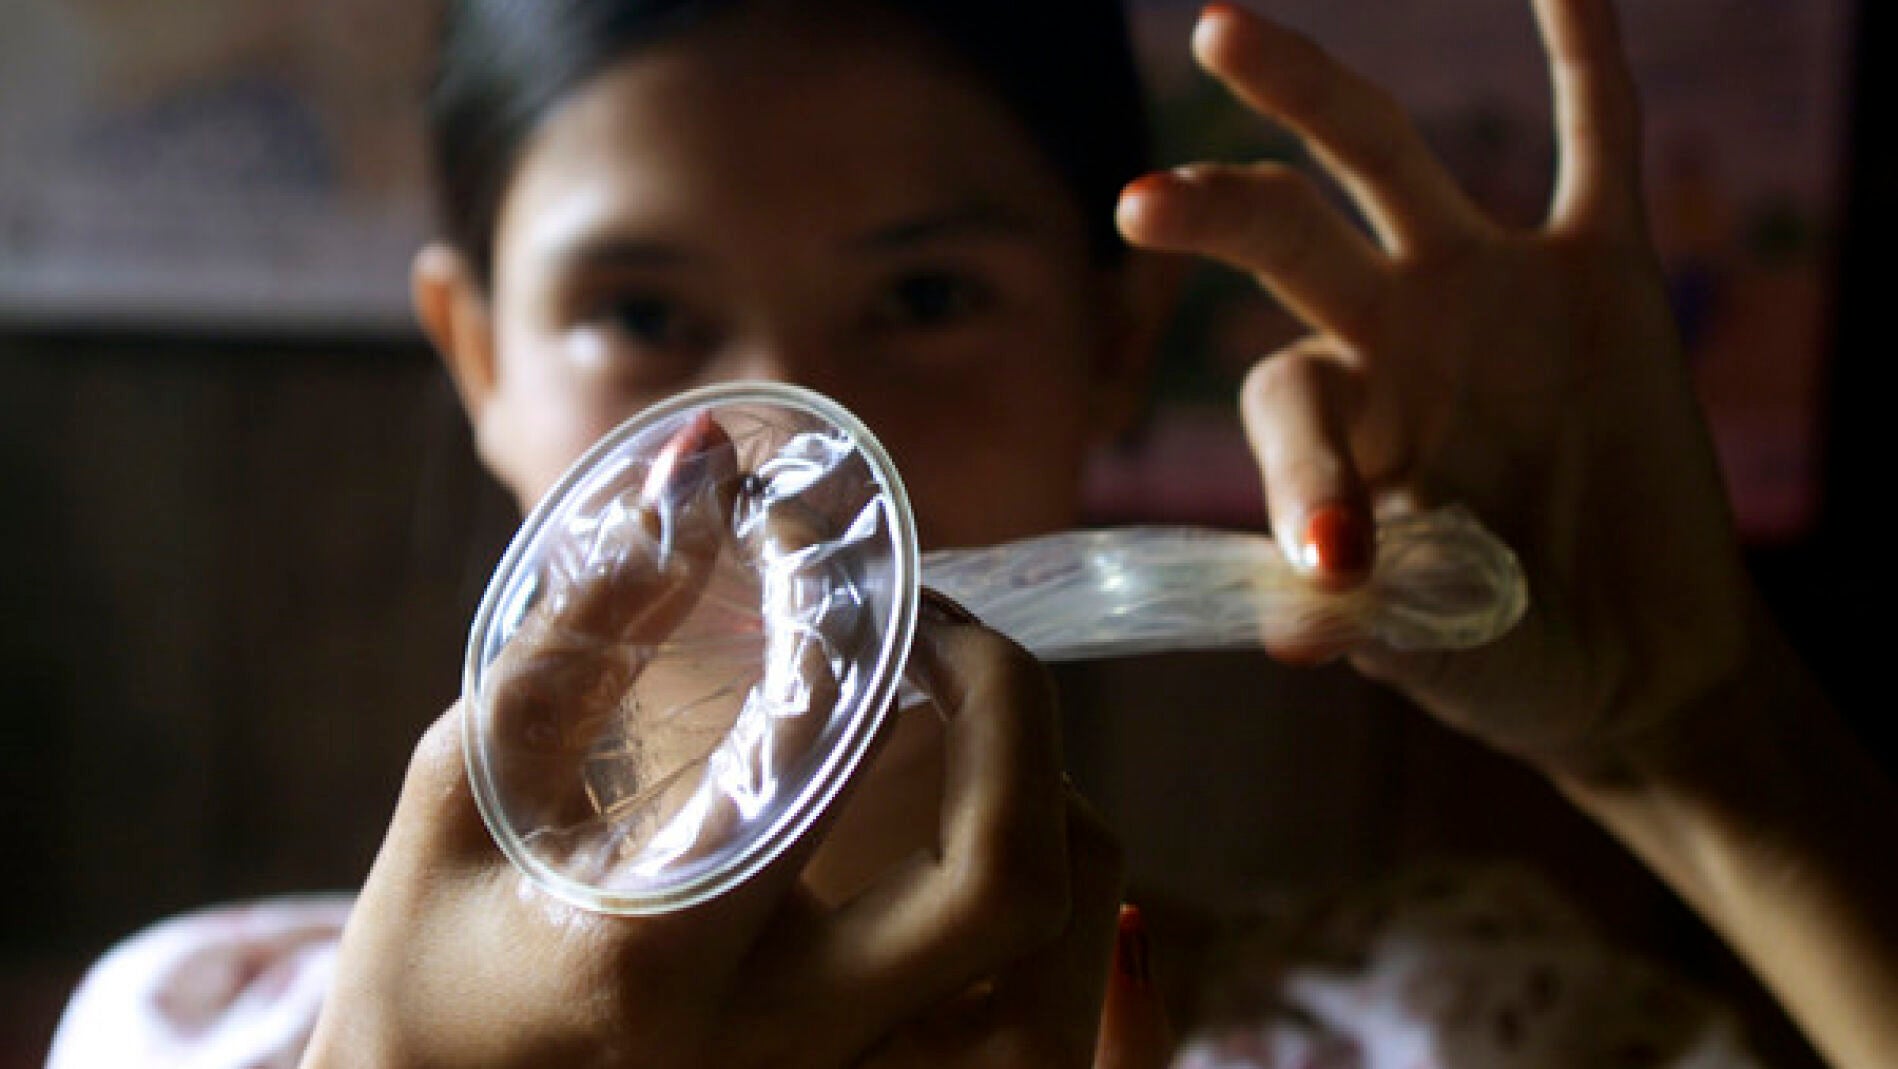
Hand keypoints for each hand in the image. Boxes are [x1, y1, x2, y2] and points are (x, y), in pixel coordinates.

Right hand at [303, 419, 1135, 1066]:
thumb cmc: (425, 964)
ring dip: (1046, 813)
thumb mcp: (464, 790)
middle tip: (954, 638)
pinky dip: (1034, 901)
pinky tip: (953, 830)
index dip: (896, 629)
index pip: (844, 766)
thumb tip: (700, 458)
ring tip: (961, 727)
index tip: (880, 563)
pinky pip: (1036, 1018)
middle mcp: (783, 1050)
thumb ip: (584, 631)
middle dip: (1018, 717)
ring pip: (1056, 965)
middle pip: (1013, 887)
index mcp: (665, 961)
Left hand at [1117, 0, 1751, 772]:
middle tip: (1141, 204)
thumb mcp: (1435, 645)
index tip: (1339, 568)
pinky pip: (1601, 141)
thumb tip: (1299, 631)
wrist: (1630, 658)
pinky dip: (1587, 58)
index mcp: (1337, 422)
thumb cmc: (1503, 656)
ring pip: (1387, 161)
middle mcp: (1392, 334)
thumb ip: (1372, 619)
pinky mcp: (1604, 273)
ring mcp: (1489, 290)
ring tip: (1219, 33)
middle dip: (1218, 216)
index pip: (1289, 405)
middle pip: (1286, 239)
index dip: (1304, 478)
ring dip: (1313, 95)